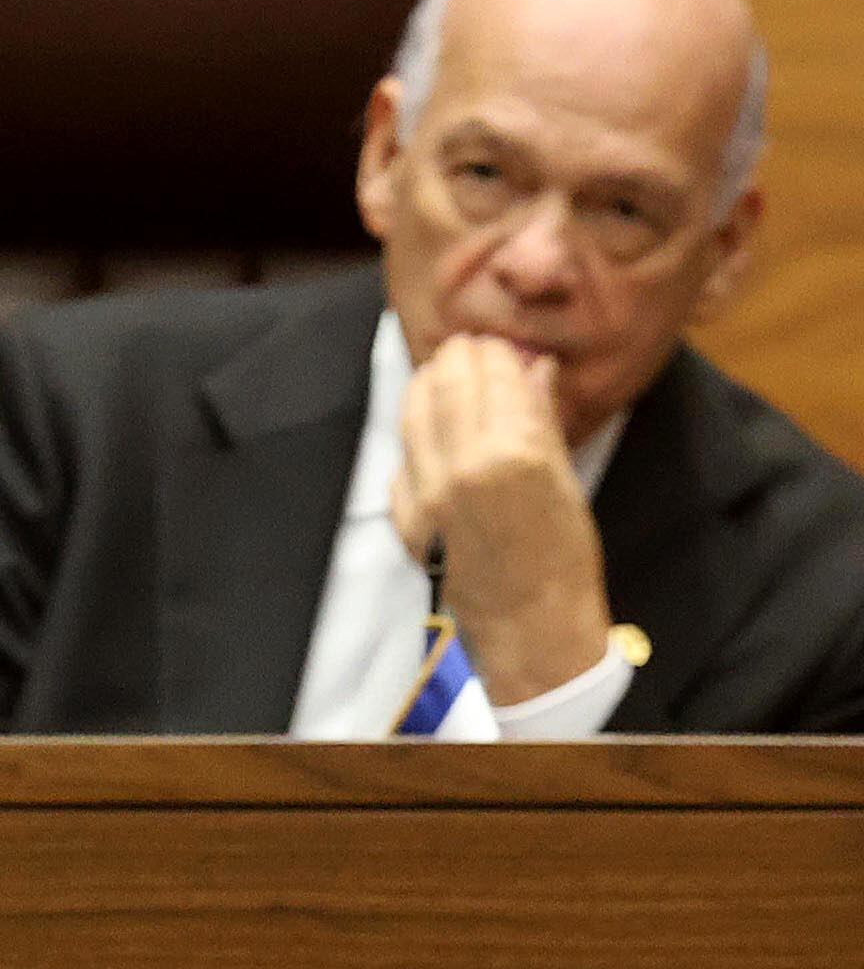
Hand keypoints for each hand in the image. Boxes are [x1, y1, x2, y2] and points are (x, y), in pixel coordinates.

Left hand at [392, 333, 611, 705]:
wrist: (531, 623)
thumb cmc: (564, 552)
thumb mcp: (564, 476)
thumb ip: (540, 417)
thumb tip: (533, 366)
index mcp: (513, 451)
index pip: (493, 372)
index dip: (496, 351)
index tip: (501, 345)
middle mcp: (462, 466)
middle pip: (445, 382)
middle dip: (459, 359)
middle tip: (472, 353)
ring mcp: (426, 494)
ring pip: (414, 413)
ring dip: (430, 387)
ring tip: (449, 380)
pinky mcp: (405, 518)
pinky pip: (403, 459)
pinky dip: (419, 437)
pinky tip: (436, 433)